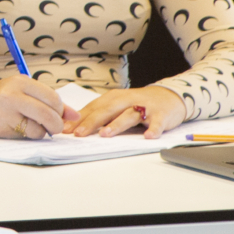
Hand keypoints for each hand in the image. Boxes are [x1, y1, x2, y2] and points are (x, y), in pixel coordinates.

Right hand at [0, 75, 78, 139]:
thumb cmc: (2, 97)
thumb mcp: (24, 91)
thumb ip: (49, 101)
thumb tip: (75, 115)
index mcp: (20, 82)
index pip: (52, 98)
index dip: (60, 109)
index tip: (58, 113)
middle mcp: (11, 95)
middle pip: (48, 114)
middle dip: (56, 124)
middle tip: (54, 126)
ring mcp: (4, 112)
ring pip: (38, 129)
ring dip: (40, 131)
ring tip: (31, 125)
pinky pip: (25, 136)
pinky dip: (28, 135)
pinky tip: (18, 127)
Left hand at [67, 85, 187, 139]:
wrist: (168, 96)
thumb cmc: (137, 104)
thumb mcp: (117, 106)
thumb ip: (100, 115)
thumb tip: (75, 127)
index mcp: (113, 98)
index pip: (93, 108)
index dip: (79, 119)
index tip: (65, 129)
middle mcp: (127, 100)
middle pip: (107, 111)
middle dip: (92, 122)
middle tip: (79, 133)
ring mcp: (144, 107)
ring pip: (129, 115)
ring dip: (117, 125)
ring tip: (105, 134)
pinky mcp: (161, 114)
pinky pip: (157, 123)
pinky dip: (153, 129)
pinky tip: (148, 136)